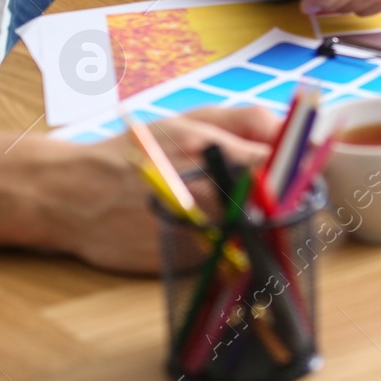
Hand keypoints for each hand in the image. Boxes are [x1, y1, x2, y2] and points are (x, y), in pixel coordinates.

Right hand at [41, 107, 280, 273]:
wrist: (69, 194)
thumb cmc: (136, 151)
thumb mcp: (189, 118)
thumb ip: (247, 120)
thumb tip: (293, 129)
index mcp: (211, 150)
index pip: (282, 164)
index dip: (303, 170)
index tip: (311, 172)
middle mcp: (204, 192)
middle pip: (274, 203)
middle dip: (287, 202)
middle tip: (287, 198)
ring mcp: (193, 230)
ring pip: (254, 235)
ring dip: (264, 228)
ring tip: (252, 217)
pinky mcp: (181, 261)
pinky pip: (225, 257)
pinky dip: (233, 249)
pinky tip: (222, 237)